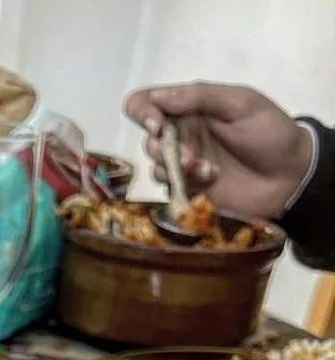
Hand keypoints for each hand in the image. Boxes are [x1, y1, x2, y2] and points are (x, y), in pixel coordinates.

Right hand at [124, 82, 314, 218]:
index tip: (157, 126)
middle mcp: (183, 133)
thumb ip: (200, 97)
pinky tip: (210, 180)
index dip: (143, 113)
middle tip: (189, 156)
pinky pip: (168, 188)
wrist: (289, 175)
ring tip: (205, 170)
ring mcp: (184, 163)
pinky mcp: (188, 188)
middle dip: (164, 148)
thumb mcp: (240, 103)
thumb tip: (157, 97)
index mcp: (191, 106)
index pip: (146, 103)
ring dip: (175, 168)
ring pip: (155, 166)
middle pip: (148, 139)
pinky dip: (185, 184)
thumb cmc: (269, 132)